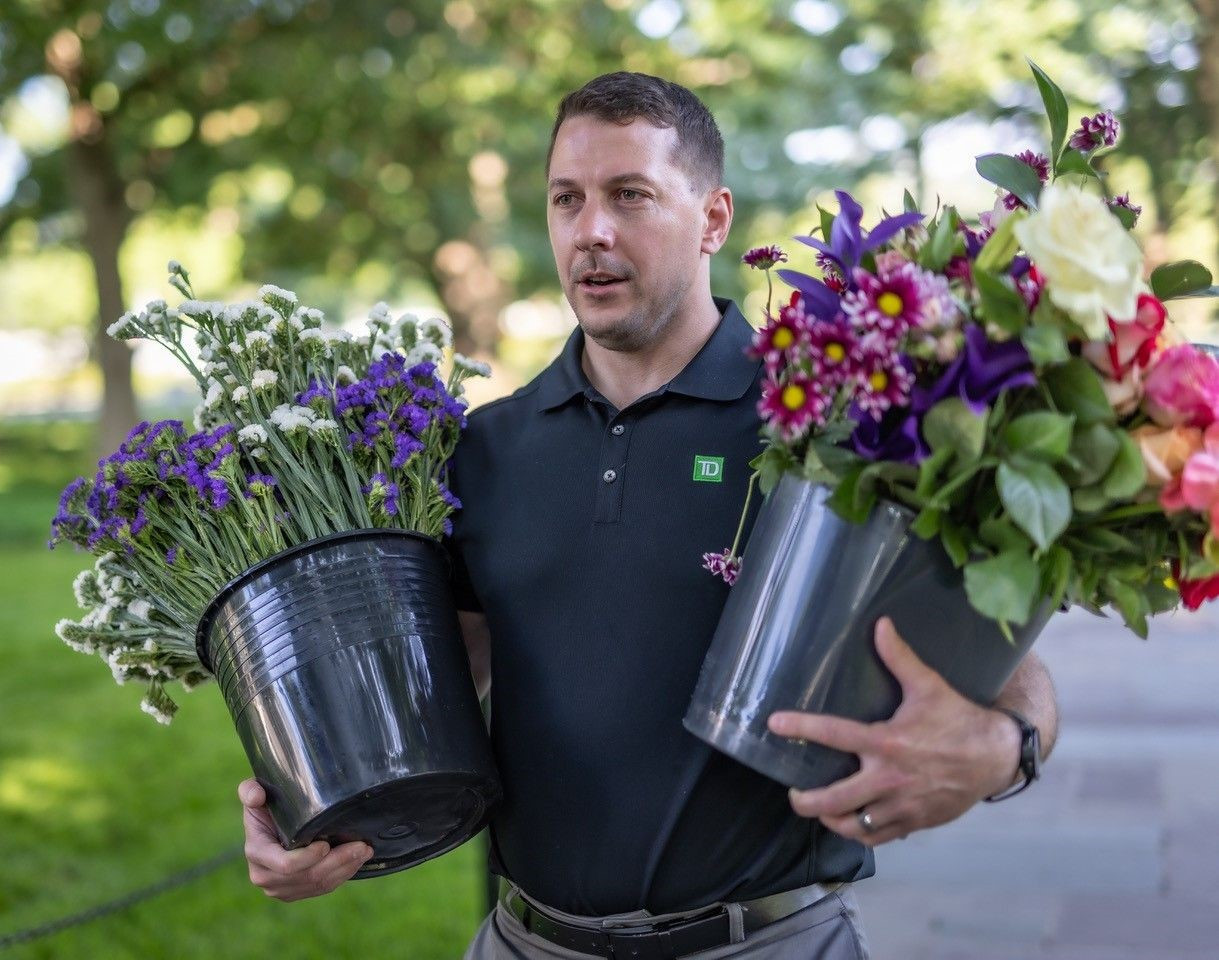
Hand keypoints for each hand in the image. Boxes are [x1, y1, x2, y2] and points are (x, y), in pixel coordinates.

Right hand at [239, 779, 371, 900]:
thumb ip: (250, 791)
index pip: (285, 864)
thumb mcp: (256, 795)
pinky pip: (321, 889)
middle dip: (338, 861)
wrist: (268, 827)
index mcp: (256, 852)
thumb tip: (257, 794)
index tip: (326, 845)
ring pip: (318, 884)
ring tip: (364, 851)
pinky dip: (341, 876)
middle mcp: (264, 876)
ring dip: (345, 869)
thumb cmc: (266, 806)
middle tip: (362, 846)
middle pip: (307, 876)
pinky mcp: (294, 893)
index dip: (307, 858)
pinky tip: (355, 862)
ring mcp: (279, 888)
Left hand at [767, 617, 1020, 846]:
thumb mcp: (929, 686)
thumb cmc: (959, 719)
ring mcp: (902, 805)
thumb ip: (900, 658)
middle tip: (793, 792)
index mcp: (887, 742)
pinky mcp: (914, 821)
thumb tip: (880, 624)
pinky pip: (878, 837)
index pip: (834, 734)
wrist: (996, 757)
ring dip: (831, 820)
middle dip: (806, 800)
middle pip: (834, 799)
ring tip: (818, 809)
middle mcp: (890, 778)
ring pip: (854, 825)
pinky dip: (860, 833)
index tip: (774, 723)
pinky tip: (851, 822)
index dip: (800, 727)